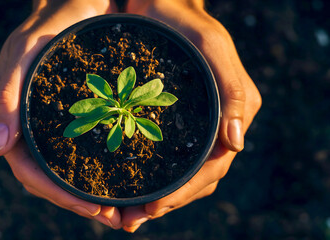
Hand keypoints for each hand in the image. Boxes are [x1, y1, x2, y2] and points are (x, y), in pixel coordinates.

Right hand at [0, 0, 121, 228]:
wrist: (81, 4)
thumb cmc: (53, 22)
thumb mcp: (26, 50)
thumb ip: (5, 93)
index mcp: (12, 117)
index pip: (29, 169)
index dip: (57, 193)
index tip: (91, 207)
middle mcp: (30, 127)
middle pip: (49, 178)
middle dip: (78, 201)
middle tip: (114, 218)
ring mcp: (52, 125)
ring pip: (66, 171)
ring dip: (90, 194)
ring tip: (120, 211)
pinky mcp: (74, 118)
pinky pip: (82, 152)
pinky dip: (98, 172)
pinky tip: (120, 182)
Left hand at [121, 0, 261, 231]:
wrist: (158, 6)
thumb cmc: (184, 22)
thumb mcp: (211, 47)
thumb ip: (232, 91)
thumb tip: (237, 145)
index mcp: (230, 113)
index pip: (213, 167)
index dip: (185, 192)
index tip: (154, 207)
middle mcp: (213, 125)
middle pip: (196, 178)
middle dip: (168, 203)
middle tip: (132, 220)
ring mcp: (192, 126)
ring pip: (180, 174)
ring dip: (158, 198)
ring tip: (127, 215)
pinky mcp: (170, 121)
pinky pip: (165, 157)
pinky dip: (149, 177)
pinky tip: (127, 188)